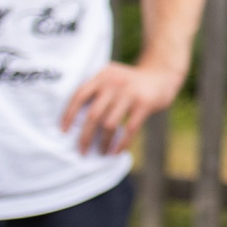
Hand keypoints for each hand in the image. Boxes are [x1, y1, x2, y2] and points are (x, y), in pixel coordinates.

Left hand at [60, 63, 183, 155]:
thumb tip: (77, 123)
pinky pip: (129, 128)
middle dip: (86, 136)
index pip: (79, 96)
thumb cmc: (131, 83)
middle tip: (82, 150)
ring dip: (103, 142)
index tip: (64, 131)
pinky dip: (121, 143)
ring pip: (109, 124)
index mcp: (103, 76)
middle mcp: (114, 83)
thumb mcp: (112, 78)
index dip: (69, 114)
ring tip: (101, 152)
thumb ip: (98, 91)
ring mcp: (130, 93)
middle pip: (93, 114)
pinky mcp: (145, 103)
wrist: (163, 74)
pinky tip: (116, 152)